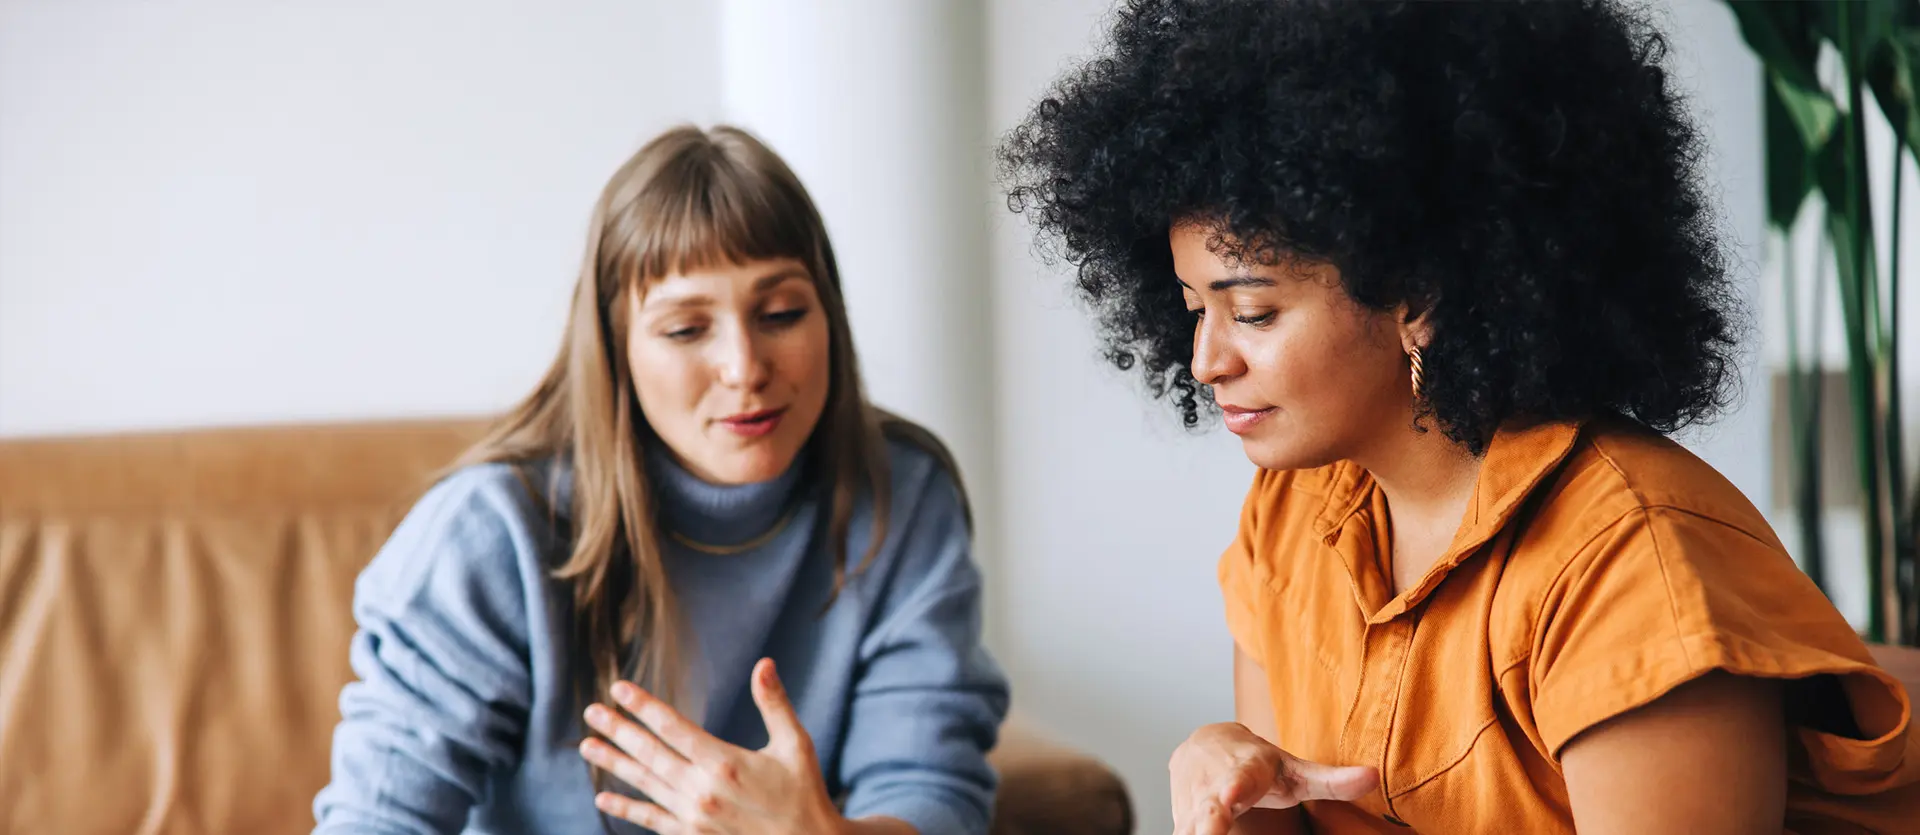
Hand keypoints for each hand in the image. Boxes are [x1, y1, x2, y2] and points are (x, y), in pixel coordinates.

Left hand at [579, 658, 842, 834]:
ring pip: (645, 783)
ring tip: (587, 745)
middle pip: (650, 753)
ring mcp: (694, 816)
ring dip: (614, 763)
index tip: (619, 688)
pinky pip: (652, 820)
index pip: (673, 727)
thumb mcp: (796, 745)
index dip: (644, 706)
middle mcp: (702, 789)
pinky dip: (627, 808)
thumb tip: (764, 663)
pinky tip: (604, 798)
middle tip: (592, 711)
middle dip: (618, 730)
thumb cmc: (804, 792)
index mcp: (725, 762)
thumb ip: (774, 704)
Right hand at [1169, 722, 1376, 834]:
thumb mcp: (1295, 770)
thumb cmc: (1258, 763)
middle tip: (1209, 831)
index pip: (1240, 780)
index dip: (1235, 789)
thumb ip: (1332, 780)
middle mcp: (1212, 788)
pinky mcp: (1181, 819)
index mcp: (1245, 772)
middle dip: (1206, 824)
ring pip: (1188, 827)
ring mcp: (1192, 805)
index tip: (1231, 795)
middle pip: (1207, 811)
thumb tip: (1374, 777)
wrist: (1204, 744)